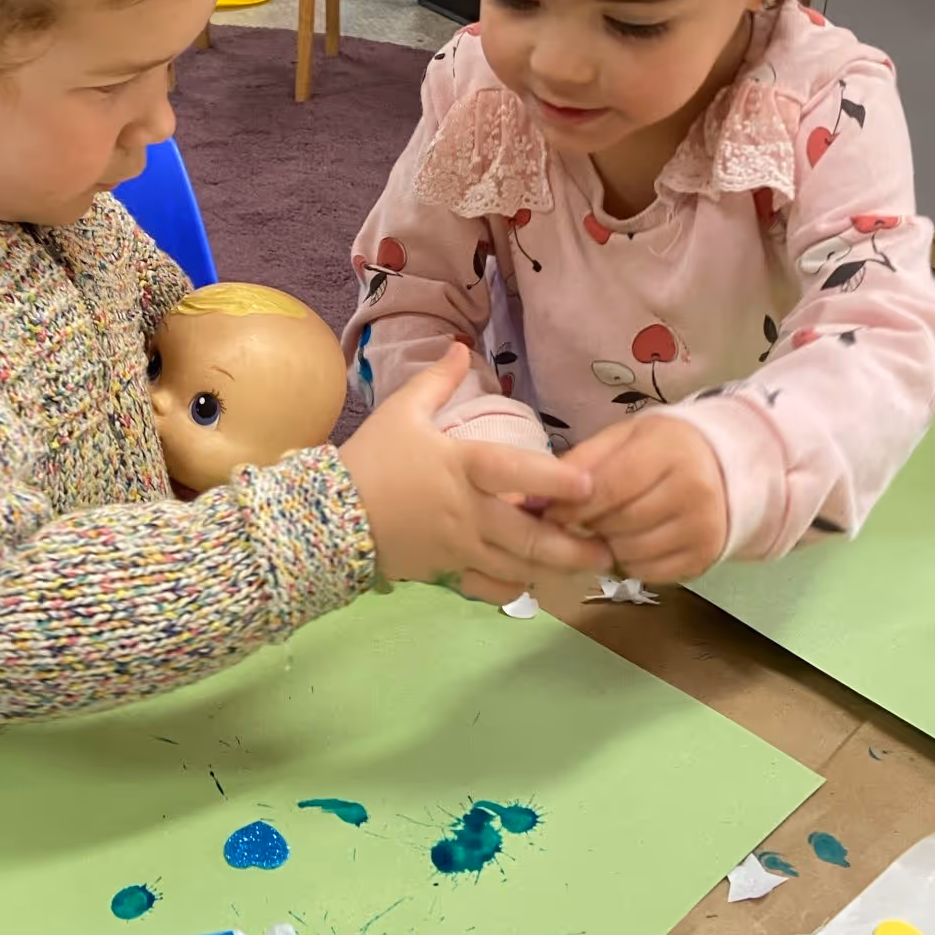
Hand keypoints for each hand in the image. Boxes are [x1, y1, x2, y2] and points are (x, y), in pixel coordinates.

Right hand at [340, 346, 612, 601]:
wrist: (325, 516)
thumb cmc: (370, 459)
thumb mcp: (402, 411)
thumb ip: (438, 380)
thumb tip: (462, 345)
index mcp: (461, 466)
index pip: (515, 472)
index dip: (555, 481)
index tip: (590, 484)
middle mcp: (467, 511)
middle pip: (529, 537)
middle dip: (573, 548)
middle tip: (608, 551)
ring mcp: (458, 547)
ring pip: (517, 567)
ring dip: (552, 570)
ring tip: (585, 568)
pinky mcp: (445, 571)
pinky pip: (489, 588)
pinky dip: (514, 588)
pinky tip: (532, 580)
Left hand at [560, 414, 728, 583]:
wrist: (723, 468)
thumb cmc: (661, 449)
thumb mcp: (624, 438)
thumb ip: (585, 460)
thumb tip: (544, 495)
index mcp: (671, 450)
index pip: (612, 486)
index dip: (575, 505)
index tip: (551, 512)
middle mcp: (694, 490)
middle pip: (620, 522)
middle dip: (590, 524)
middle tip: (582, 519)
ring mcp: (704, 527)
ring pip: (631, 552)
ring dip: (608, 545)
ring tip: (609, 527)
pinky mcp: (705, 557)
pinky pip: (649, 573)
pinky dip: (629, 563)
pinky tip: (631, 541)